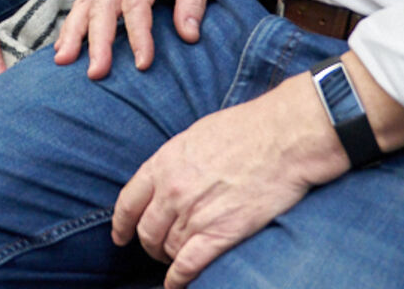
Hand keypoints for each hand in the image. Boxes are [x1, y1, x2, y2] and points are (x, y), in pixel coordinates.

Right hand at [54, 0, 213, 78]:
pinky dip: (72, 21)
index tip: (142, 63)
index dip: (138, 36)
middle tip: (97, 72)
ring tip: (64, 60)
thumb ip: (193, 0)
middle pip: (103, 6)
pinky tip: (64, 44)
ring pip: (84, 2)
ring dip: (73, 33)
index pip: (136, 3)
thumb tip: (188, 36)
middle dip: (98, 41)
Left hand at [112, 81, 342, 287]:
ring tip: (179, 261)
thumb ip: (174, 162)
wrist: (282, 138)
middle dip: (150, 245)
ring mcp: (195, 214)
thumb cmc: (243, 130)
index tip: (121, 237)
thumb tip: (165, 180)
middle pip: (147, 232)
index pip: (128, 203)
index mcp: (163, 164)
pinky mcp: (221, 234)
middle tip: (159, 249)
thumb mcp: (194, 136)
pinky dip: (179, 280)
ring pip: (169, 250)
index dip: (122, 225)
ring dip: (171, 259)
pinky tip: (177, 284)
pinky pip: (189, 266)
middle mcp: (173, 191)